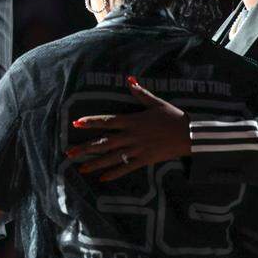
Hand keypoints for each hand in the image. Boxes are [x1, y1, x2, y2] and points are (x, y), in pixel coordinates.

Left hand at [65, 77, 190, 180]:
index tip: (76, 123)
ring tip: (80, 168)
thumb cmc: (172, 116)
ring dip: (95, 163)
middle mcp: (131, 136)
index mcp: (131, 121)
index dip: (91, 122)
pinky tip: (102, 178)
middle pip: (103, 142)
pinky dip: (114, 173)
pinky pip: (126, 168)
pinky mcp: (144, 160)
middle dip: (85, 148)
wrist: (189, 134)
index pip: (106, 121)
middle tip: (68, 153)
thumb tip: (129, 79)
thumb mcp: (156, 103)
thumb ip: (140, 93)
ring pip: (112, 157)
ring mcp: (137, 149)